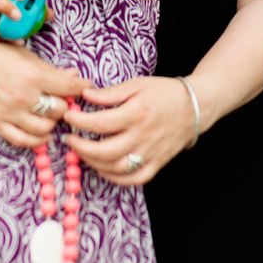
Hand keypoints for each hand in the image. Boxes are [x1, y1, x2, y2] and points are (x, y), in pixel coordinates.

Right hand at [0, 33, 88, 146]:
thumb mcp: (25, 55)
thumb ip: (51, 70)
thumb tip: (76, 78)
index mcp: (33, 74)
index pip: (70, 88)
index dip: (82, 88)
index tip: (86, 88)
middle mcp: (23, 95)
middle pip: (60, 111)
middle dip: (65, 106)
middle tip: (65, 101)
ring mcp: (9, 112)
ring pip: (45, 129)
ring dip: (52, 123)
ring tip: (51, 115)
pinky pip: (23, 141)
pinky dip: (36, 140)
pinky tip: (42, 133)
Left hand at [61, 75, 195, 184]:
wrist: (195, 106)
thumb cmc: (165, 92)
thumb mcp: (137, 84)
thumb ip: (110, 92)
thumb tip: (85, 95)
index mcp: (136, 113)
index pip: (98, 123)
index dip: (78, 121)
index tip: (67, 116)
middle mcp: (142, 136)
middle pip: (103, 150)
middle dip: (79, 147)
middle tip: (68, 139)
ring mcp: (150, 153)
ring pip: (115, 168)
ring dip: (92, 162)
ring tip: (81, 152)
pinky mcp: (157, 164)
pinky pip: (133, 179)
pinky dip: (114, 177)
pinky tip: (103, 168)